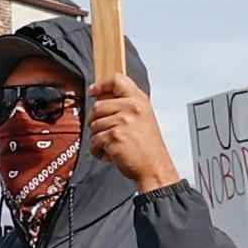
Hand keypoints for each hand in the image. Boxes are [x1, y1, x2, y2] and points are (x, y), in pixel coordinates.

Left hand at [87, 73, 180, 192]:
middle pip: (97, 106)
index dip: (101, 84)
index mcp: (139, 100)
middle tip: (107, 132)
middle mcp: (132, 108)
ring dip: (98, 138)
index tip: (93, 90)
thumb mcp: (143, 118)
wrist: (154, 167)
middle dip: (96, 121)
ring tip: (113, 144)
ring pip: (93, 125)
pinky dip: (98, 150)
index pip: (117, 80)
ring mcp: (123, 122)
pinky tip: (111, 153)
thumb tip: (103, 99)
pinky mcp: (114, 136)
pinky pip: (94, 140)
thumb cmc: (147, 147)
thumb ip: (127, 106)